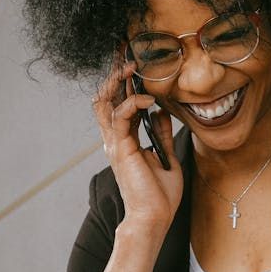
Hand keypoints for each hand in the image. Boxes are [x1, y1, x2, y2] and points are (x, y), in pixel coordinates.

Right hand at [91, 58, 181, 229]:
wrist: (153, 218)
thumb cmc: (160, 196)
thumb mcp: (166, 158)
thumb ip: (161, 134)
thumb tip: (161, 112)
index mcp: (124, 141)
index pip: (117, 104)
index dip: (122, 82)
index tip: (132, 63)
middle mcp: (115, 140)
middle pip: (105, 97)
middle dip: (114, 73)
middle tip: (126, 53)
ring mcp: (115, 143)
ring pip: (105, 101)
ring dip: (118, 81)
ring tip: (132, 67)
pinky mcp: (121, 148)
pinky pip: (121, 115)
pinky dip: (133, 102)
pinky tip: (149, 98)